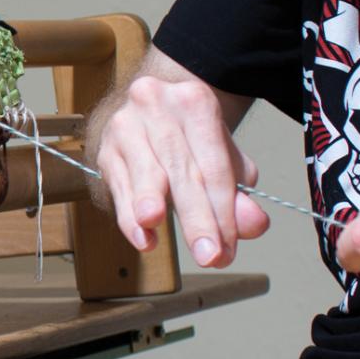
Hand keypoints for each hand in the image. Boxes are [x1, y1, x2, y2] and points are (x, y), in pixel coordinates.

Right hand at [93, 74, 269, 267]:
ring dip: (150, 207)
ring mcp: (126, 126)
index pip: (214, 164)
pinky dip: (130, 219)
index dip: (223, 210)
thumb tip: (254, 225)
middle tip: (209, 256)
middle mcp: (158, 107)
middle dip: (196, 218)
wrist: (149, 107)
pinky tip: (144, 239)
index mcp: (195, 102)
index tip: (229, 250)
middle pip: (181, 170)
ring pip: (145, 174)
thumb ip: (237, 192)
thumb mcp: (221, 155)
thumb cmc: (190, 136)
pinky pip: (119, 188)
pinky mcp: (106, 150)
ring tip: (156, 231)